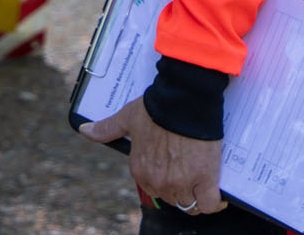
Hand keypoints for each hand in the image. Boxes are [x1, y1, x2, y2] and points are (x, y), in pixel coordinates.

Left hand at [81, 97, 226, 215]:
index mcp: (140, 170)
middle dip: (181, 189)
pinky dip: (215, 202)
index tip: (174, 172)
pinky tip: (218, 195)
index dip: (165, 181)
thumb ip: (107, 129)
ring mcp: (181, 183)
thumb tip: (84, 130)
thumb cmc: (156, 107)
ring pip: (190, 204)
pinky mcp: (204, 179)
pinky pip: (210, 203)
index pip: (153, 189)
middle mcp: (158, 181)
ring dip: (197, 196)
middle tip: (190, 174)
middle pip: (173, 199)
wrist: (183, 99)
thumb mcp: (127, 118)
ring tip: (203, 184)